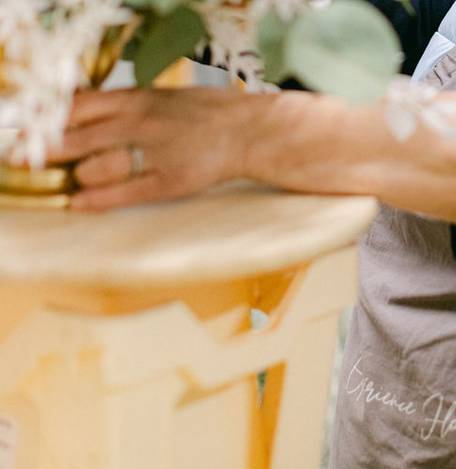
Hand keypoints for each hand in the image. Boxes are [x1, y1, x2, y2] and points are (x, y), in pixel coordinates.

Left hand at [51, 88, 256, 210]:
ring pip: (97, 167)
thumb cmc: (208, 113)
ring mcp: (156, 153)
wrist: (250, 131)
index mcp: (138, 99)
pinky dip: (97, 199)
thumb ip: (126, 104)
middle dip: (47, 152)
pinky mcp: (171, 181)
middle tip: (25, 161)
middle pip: (77, 139)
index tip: (31, 132)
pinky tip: (79, 204)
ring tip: (71, 180)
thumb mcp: (162, 97)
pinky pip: (125, 192)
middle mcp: (141, 124)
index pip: (77, 107)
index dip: (48, 121)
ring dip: (77, 176)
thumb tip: (85, 110)